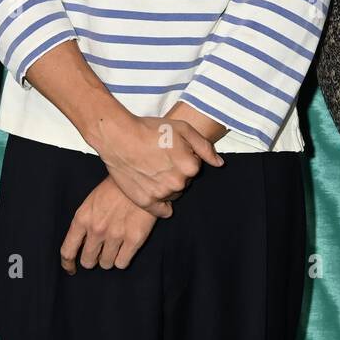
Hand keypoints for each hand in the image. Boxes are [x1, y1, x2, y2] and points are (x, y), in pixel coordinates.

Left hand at [60, 177, 158, 272]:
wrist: (141, 178)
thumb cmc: (116, 188)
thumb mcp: (92, 201)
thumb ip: (85, 222)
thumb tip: (81, 244)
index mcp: (82, 218)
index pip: (68, 251)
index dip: (68, 263)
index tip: (71, 268)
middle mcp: (96, 230)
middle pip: (88, 261)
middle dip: (93, 259)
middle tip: (100, 252)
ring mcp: (115, 236)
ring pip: (106, 264)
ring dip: (109, 258)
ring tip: (115, 245)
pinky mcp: (133, 239)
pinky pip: (122, 263)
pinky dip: (123, 259)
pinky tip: (126, 247)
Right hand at [94, 114, 221, 218]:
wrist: (119, 136)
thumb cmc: (150, 129)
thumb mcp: (183, 129)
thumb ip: (204, 147)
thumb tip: (219, 164)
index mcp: (191, 166)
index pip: (194, 167)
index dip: (183, 157)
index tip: (170, 150)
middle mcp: (179, 183)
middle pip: (184, 182)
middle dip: (176, 172)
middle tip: (159, 158)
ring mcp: (162, 195)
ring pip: (172, 194)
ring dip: (166, 185)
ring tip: (151, 168)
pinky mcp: (146, 202)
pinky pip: (162, 211)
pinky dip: (159, 203)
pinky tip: (152, 189)